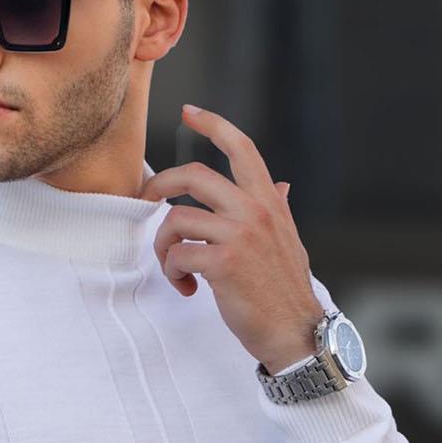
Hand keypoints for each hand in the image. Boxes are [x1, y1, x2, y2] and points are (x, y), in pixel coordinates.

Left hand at [139, 106, 322, 374]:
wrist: (296, 331)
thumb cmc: (286, 290)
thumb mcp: (288, 240)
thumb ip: (278, 209)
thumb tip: (282, 185)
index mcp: (268, 201)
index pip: (242, 148)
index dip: (213, 124)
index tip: (188, 111)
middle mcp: (254, 210)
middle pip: (193, 176)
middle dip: (158, 185)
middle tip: (145, 201)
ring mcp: (239, 235)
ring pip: (176, 219)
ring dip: (164, 246)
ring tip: (176, 269)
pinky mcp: (223, 264)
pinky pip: (177, 255)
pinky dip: (173, 273)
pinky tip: (188, 288)